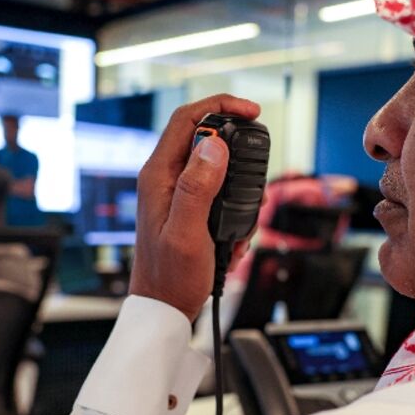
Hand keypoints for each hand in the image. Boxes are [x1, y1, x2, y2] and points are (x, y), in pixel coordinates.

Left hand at [130, 94, 261, 321]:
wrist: (163, 307)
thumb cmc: (170, 277)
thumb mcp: (187, 232)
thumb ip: (198, 187)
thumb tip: (214, 146)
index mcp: (159, 175)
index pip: (188, 120)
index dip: (220, 106)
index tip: (252, 113)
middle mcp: (165, 178)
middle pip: (205, 139)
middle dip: (238, 157)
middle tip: (255, 181)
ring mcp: (176, 192)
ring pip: (217, 169)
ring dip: (239, 194)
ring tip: (240, 228)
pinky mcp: (188, 208)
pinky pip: (219, 195)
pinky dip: (234, 214)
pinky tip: (233, 241)